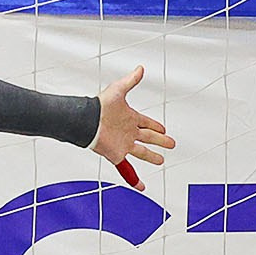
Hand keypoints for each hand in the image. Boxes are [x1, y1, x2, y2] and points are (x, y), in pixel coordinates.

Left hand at [92, 65, 173, 181]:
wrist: (84, 121)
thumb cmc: (99, 106)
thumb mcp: (118, 91)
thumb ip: (130, 81)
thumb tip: (140, 68)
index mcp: (130, 118)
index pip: (147, 122)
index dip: (156, 125)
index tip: (164, 128)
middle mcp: (128, 132)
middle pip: (149, 137)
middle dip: (160, 140)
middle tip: (171, 143)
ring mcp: (123, 144)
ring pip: (142, 152)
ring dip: (152, 157)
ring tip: (161, 160)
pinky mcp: (116, 154)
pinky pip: (126, 169)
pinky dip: (133, 178)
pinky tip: (140, 186)